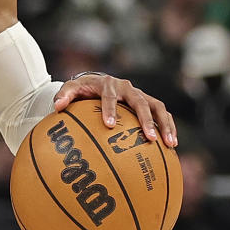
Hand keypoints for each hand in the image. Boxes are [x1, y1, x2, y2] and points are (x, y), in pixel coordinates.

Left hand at [53, 73, 176, 146]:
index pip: (109, 96)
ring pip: (158, 107)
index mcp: (108, 84)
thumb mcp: (71, 89)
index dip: (110, 109)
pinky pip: (163, 114)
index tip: (109, 126)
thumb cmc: (82, 90)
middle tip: (148, 138)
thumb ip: (63, 96)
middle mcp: (127, 88)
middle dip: (145, 120)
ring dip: (165, 125)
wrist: (97, 82)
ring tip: (170, 144)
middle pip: (140, 102)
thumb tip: (57, 107)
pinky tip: (172, 146)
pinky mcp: (148, 102)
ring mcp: (140, 95)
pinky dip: (169, 127)